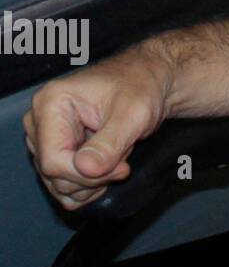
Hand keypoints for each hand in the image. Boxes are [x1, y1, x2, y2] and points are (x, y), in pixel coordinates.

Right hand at [23, 46, 172, 211]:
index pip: (53, 160)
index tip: (122, 168)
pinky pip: (64, 185)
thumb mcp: (133, 113)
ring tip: (116, 154)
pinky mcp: (56, 150)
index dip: (87, 174)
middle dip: (93, 177)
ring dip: (93, 181)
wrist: (150, 81)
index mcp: (50, 103)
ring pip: (59, 184)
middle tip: (123, 160)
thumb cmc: (142, 86)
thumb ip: (110, 142)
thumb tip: (86, 168)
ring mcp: (46, 138)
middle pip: (55, 175)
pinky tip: (107, 166)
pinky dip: (88, 185)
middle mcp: (40, 121)